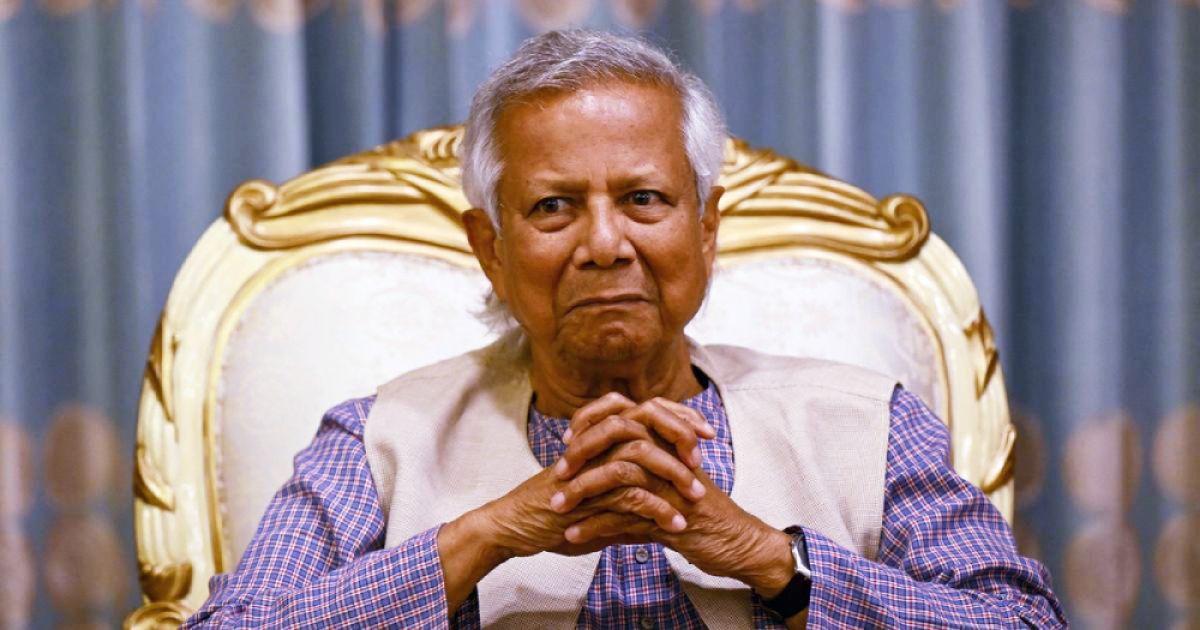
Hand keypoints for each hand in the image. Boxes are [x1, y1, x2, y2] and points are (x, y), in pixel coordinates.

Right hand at [437, 433, 703, 611]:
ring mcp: (590, 464)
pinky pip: (629, 494)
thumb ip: (628, 503)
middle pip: (648, 420)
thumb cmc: (554, 513)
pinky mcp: (586, 490)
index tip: (707, 434)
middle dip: (682, 436)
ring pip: (642, 455)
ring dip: (674, 477)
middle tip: (705, 460)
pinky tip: (675, 526)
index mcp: (601, 437)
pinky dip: (657, 510)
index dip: (679, 418)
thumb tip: (659, 517)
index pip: (647, 411)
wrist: (516, 524)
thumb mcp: (598, 503)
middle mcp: (597, 443)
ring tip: (696, 500)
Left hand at [554, 399, 794, 595]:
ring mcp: (670, 483)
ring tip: (557, 508)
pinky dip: (595, 526)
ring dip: (582, 492)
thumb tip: (602, 473)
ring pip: (617, 475)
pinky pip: (625, 516)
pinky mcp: (670, 514)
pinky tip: (574, 535)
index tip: (566, 443)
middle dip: (581, 455)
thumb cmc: (703, 513)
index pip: (623, 415)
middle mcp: (668, 455)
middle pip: (616, 437)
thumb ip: (641, 473)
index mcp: (667, 442)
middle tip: (557, 474)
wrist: (738, 542)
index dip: (591, 424)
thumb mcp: (671, 483)